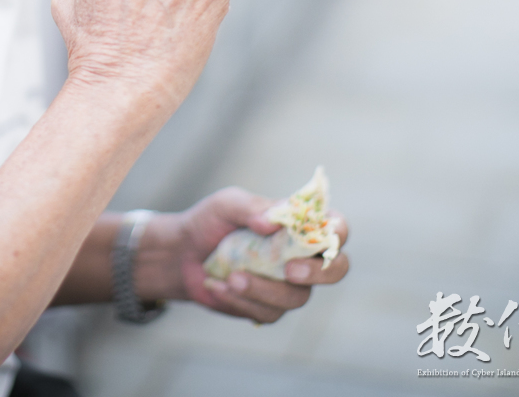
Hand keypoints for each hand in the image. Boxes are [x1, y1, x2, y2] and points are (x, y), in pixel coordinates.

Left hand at [139, 187, 349, 323]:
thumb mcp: (226, 205)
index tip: (316, 239)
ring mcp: (287, 285)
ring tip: (233, 278)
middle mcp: (302, 256)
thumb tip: (273, 220)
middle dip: (319, 273)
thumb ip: (251, 207)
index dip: (337, 234)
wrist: (181, 254)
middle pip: (336, 269)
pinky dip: (242, 301)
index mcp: (299, 226)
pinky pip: (269, 313)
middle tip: (290, 271)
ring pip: (297, 297)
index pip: (336, 228)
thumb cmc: (210, 222)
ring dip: (265, 290)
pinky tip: (220, 285)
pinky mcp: (267, 307)